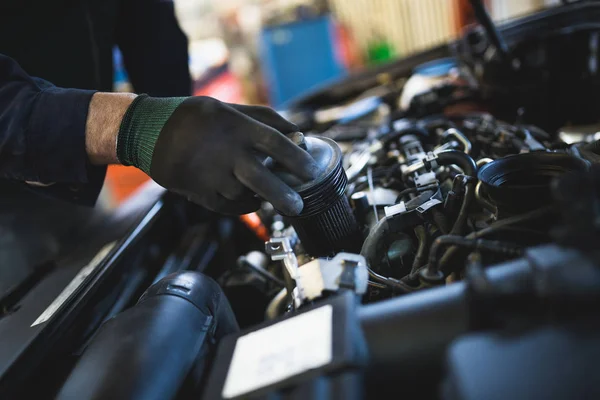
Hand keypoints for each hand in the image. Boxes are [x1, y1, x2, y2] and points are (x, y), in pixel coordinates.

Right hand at [148, 97, 319, 214]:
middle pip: (263, 179)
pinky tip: (251, 201)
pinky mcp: (199, 192)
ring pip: (245, 195)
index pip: (276, 143)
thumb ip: (265, 120)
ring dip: (261, 199)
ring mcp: (212, 175)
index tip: (312, 171)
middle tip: (298, 206)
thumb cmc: (196, 118)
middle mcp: (226, 152)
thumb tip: (298, 134)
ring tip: (272, 199)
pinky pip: (228, 207)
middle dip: (284, 196)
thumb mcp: (228, 108)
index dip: (298, 159)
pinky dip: (243, 207)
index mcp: (236, 127)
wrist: (149, 132)